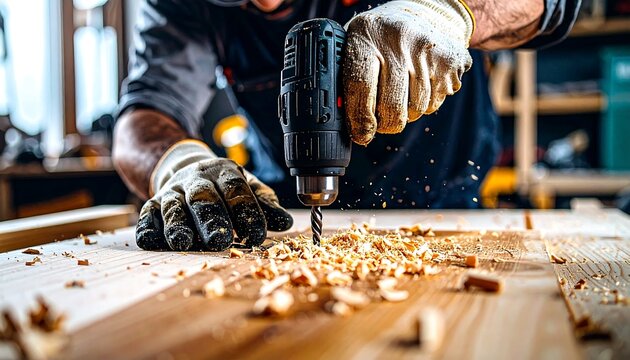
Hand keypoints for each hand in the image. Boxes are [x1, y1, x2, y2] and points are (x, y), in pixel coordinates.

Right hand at [136, 140, 292, 250]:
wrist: (186, 168)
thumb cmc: (224, 188)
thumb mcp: (248, 189)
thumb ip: (265, 205)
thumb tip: (286, 222)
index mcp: (224, 173)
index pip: (236, 190)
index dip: (247, 212)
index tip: (257, 235)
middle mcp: (196, 180)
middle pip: (204, 198)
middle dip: (212, 220)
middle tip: (220, 241)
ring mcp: (173, 191)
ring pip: (174, 206)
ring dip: (178, 224)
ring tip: (183, 242)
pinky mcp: (152, 204)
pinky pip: (148, 214)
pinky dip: (148, 227)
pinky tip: (153, 241)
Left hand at [343, 0, 473, 144]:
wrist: (428, 12)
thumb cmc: (382, 36)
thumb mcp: (356, 42)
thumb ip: (344, 76)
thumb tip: (340, 118)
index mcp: (367, 35)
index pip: (360, 86)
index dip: (359, 119)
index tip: (360, 134)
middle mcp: (398, 40)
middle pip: (391, 107)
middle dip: (384, 124)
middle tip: (380, 123)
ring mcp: (427, 51)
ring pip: (415, 110)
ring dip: (405, 115)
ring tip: (400, 96)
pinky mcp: (450, 63)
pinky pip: (433, 105)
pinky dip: (424, 106)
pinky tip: (419, 86)